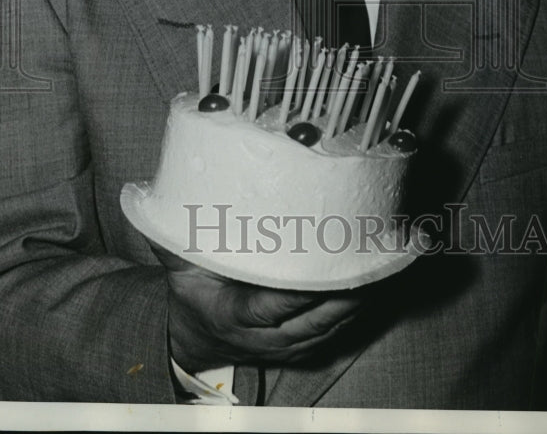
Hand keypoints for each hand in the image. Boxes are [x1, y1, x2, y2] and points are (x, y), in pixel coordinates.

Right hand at [157, 248, 363, 373]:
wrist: (194, 334)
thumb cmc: (191, 290)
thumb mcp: (177, 262)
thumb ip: (177, 234)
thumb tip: (168, 197)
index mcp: (232, 315)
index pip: (270, 307)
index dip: (297, 294)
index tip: (322, 271)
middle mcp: (261, 337)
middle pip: (310, 322)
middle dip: (342, 296)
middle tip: (367, 264)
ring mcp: (282, 347)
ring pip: (326, 330)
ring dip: (354, 304)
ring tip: (378, 271)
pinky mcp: (298, 349)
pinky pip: (331, 333)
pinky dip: (352, 314)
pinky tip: (372, 289)